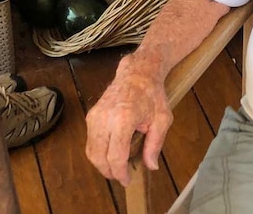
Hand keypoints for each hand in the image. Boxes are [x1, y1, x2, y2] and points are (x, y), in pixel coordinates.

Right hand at [85, 58, 172, 185]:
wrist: (138, 72)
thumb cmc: (152, 95)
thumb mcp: (162, 119)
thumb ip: (155, 144)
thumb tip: (150, 166)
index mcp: (123, 119)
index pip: (116, 156)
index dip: (120, 173)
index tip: (127, 180)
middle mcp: (104, 119)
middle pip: (99, 157)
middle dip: (109, 171)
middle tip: (121, 177)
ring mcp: (94, 116)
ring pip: (91, 151)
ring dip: (101, 164)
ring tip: (116, 168)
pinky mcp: (90, 116)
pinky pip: (90, 141)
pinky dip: (98, 152)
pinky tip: (110, 154)